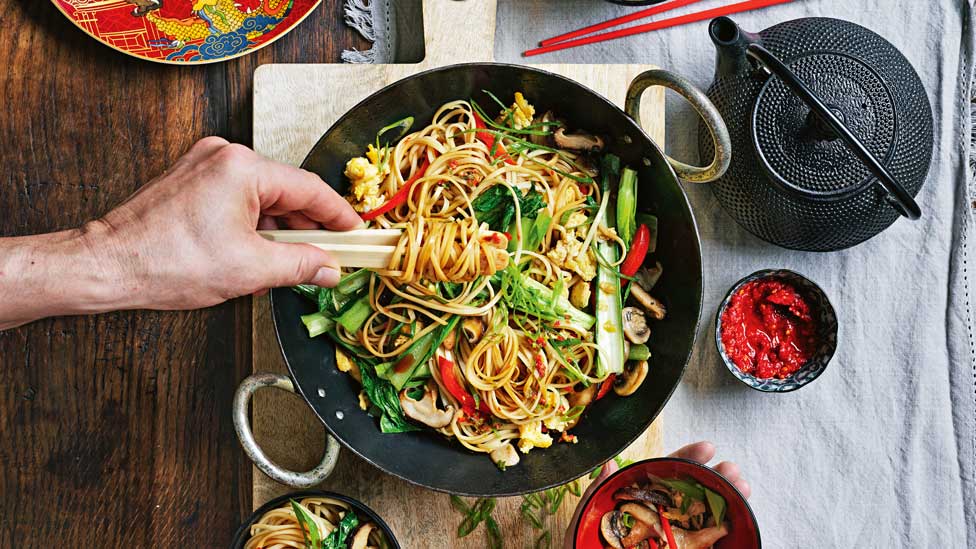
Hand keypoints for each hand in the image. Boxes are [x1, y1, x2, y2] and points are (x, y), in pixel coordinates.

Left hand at [0, 137, 360, 327]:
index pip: (309, 190)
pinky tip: (257, 256)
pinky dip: (254, 226)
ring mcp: (204, 164)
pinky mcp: (190, 180)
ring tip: (289, 266)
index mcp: (243, 167)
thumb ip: (301, 265)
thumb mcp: (250, 270)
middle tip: (330, 257)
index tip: (358, 235)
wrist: (106, 265)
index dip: (339, 217)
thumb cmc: (167, 263)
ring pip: (262, 197)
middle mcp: (224, 155)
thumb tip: (330, 267)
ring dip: (279, 231)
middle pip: (286, 192)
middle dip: (308, 228)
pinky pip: (238, 199)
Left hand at [563, 441, 750, 548]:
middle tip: (731, 469)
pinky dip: (728, 535)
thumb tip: (607, 464)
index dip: (687, 458)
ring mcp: (677, 541)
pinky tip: (739, 521)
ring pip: (708, 518)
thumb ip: (596, 495)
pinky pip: (709, 545)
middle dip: (716, 478)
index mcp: (639, 504)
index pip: (666, 474)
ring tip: (742, 489)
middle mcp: (662, 520)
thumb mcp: (585, 524)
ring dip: (729, 501)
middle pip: (694, 494)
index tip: (707, 447)